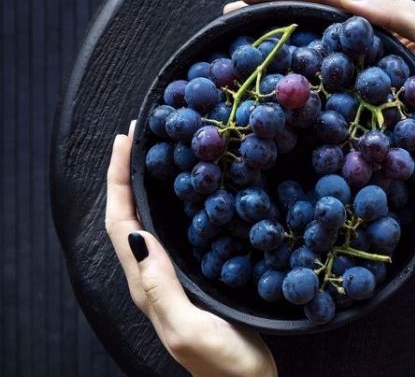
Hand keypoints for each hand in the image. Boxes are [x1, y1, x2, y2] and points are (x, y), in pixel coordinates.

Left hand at [104, 121, 276, 376]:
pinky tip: (189, 193)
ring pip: (147, 223)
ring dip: (144, 187)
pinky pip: (171, 233)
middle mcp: (152, 278)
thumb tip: (137, 233)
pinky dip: (170, 206)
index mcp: (146, 286)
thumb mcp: (188, 328)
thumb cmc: (222, 363)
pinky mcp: (193, 278)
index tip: (126, 140)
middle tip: (139, 136)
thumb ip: (160, 286)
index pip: (120, 223)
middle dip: (125, 175)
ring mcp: (172, 278)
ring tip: (157, 154)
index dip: (118, 180)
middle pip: (127, 217)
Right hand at [224, 0, 414, 167]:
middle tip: (229, 20)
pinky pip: (325, 80)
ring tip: (242, 48)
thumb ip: (396, 15)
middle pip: (309, 12)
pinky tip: (280, 85)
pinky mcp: (363, 94)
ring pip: (313, 44)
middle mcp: (366, 33)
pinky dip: (298, 77)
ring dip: (277, 41)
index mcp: (381, 12)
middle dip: (269, 10)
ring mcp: (362, 65)